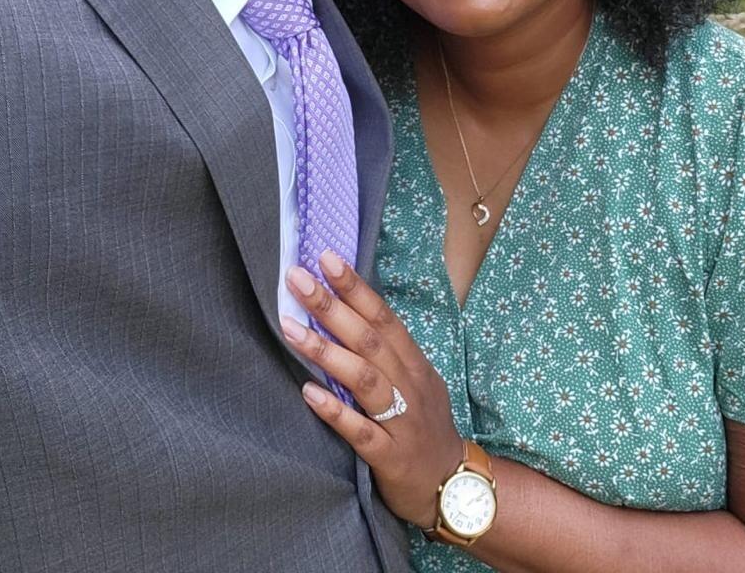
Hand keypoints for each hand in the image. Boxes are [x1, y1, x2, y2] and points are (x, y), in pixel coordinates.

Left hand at [283, 251, 466, 530]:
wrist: (454, 485)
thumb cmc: (423, 426)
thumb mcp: (414, 383)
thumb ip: (385, 354)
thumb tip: (342, 314)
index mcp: (413, 364)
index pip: (383, 317)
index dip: (355, 288)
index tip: (326, 259)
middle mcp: (409, 386)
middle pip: (370, 340)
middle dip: (331, 307)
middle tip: (297, 279)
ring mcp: (401, 421)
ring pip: (364, 379)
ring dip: (326, 352)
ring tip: (290, 328)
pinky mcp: (390, 457)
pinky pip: (361, 432)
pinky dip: (335, 412)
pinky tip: (308, 393)